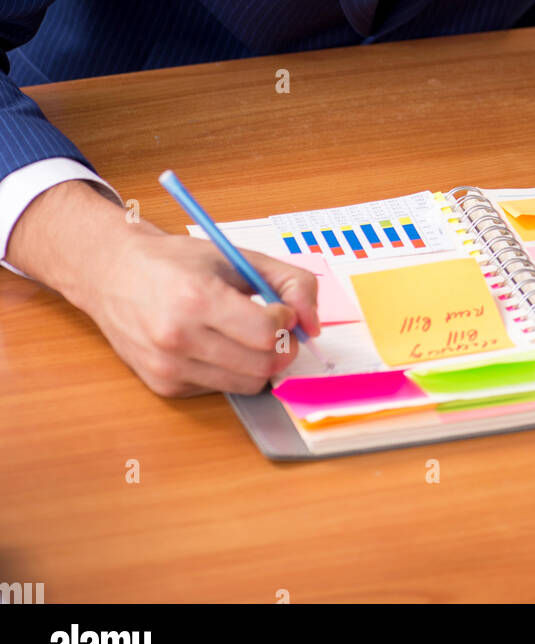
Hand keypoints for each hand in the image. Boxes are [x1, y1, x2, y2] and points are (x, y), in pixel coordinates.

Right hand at [90, 222, 320, 396]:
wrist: (112, 274)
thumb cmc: (175, 261)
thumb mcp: (234, 255)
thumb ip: (287, 281)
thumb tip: (313, 324)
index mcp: (197, 298)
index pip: (267, 334)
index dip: (287, 323)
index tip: (281, 310)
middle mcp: (178, 338)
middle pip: (261, 367)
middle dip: (282, 348)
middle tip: (277, 328)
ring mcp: (168, 367)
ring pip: (246, 384)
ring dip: (259, 363)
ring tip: (248, 335)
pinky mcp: (163, 386)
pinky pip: (220, 389)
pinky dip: (231, 370)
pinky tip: (216, 344)